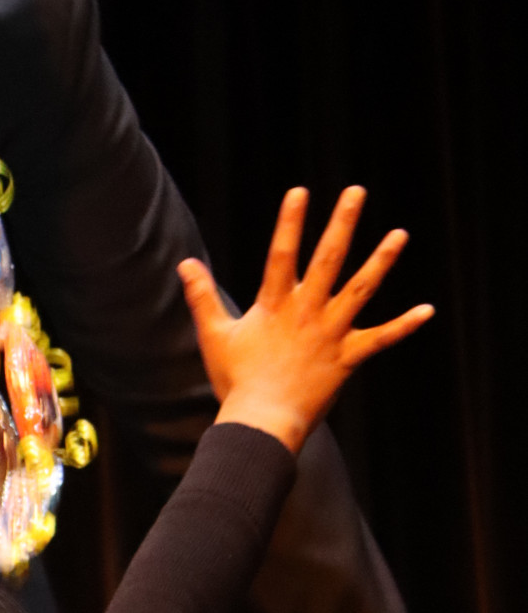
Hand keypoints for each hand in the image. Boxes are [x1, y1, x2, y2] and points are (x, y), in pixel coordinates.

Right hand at [177, 186, 433, 451]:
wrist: (262, 421)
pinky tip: (427, 310)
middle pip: (328, 259)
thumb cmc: (235, 380)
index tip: (301, 191)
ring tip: (400, 234)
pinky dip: (405, 325)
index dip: (290, 221)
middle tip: (356, 191)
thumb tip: (184, 263)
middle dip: (342, 222)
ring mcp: (331, 333)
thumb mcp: (214, 334)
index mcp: (274, 304)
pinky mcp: (348, 358)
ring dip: (382, 260)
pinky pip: (381, 339)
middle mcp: (307, 311)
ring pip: (361, 289)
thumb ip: (201, 296)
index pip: (282, 253)